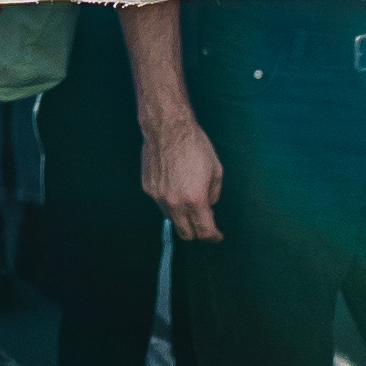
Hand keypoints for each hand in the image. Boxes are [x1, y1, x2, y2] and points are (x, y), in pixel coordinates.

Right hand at [141, 110, 226, 243]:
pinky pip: (161, 203)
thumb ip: (213, 194)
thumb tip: (209, 206)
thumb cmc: (196, 146)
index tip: (217, 235)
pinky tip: (175, 184)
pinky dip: (170, 201)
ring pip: (172, 219)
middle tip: (204, 222)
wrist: (168, 128)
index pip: (204, 231)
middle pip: (186, 233)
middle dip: (197, 232)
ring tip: (188, 198)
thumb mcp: (216, 170)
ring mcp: (158, 197)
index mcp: (195, 200)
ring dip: (182, 216)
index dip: (213, 236)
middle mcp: (175, 203)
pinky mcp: (148, 189)